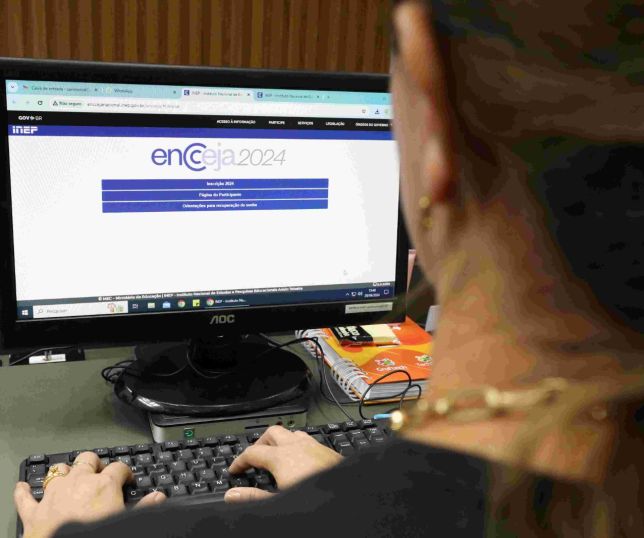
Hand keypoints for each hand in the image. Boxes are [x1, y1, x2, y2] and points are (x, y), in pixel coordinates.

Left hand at [14, 452, 165, 537]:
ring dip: (65, 472)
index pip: (119, 467)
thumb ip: (144, 508)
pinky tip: (22, 487)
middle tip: (100, 472)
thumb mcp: (125, 521)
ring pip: (59, 471)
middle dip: (95, 463)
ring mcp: (54, 495)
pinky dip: (24, 491)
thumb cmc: (96, 534)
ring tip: (72, 475)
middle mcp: (78, 482)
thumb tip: (159, 498)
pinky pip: (26, 497)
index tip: (127, 479)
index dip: (125, 472)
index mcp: (104, 484)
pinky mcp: (34, 512)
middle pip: (88, 459)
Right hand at [225, 425, 342, 502]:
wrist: (349, 494)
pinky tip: (301, 460)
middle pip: (272, 433)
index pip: (253, 452)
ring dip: (280, 441)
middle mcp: (297, 446)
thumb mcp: (279, 501)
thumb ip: (254, 498)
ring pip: (292, 433)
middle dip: (260, 443)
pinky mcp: (328, 451)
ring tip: (275, 456)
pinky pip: (308, 440)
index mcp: (282, 457)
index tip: (235, 470)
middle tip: (253, 459)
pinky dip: (298, 445)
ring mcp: (314, 446)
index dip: (240, 461)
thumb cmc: (316, 499)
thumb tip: (232, 496)